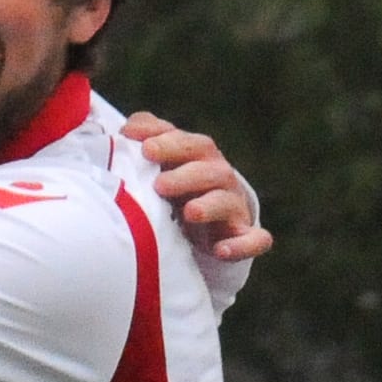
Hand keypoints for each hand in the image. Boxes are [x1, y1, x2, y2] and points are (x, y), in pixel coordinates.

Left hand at [120, 111, 271, 262]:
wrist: (216, 216)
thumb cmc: (182, 184)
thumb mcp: (166, 160)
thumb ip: (149, 138)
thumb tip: (127, 130)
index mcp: (199, 155)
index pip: (187, 143)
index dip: (168, 143)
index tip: (144, 148)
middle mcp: (220, 176)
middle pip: (208, 169)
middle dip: (185, 176)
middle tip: (159, 184)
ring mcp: (234, 207)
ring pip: (226, 202)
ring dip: (210, 206)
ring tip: (190, 212)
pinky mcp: (246, 236)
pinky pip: (254, 240)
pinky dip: (241, 246)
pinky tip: (221, 251)